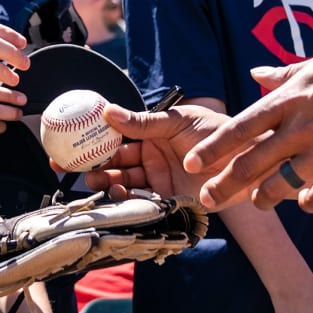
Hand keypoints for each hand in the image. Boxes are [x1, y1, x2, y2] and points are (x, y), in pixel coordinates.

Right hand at [73, 104, 229, 195]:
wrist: (247, 160)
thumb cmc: (217, 132)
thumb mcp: (177, 121)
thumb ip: (144, 121)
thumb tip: (107, 110)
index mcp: (150, 134)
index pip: (113, 137)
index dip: (89, 141)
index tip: (65, 142)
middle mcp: (150, 158)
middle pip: (113, 163)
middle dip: (90, 166)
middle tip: (71, 167)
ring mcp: (157, 180)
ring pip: (123, 183)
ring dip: (106, 183)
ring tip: (96, 182)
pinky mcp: (167, 200)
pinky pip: (141, 202)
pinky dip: (126, 200)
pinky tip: (116, 195)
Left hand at [185, 49, 312, 211]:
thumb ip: (284, 74)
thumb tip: (256, 74)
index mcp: (290, 99)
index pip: (239, 128)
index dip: (213, 149)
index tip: (192, 164)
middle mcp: (301, 127)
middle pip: (250, 164)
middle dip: (222, 186)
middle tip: (206, 200)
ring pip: (279, 188)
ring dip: (263, 199)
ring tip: (258, 202)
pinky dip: (306, 203)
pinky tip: (305, 200)